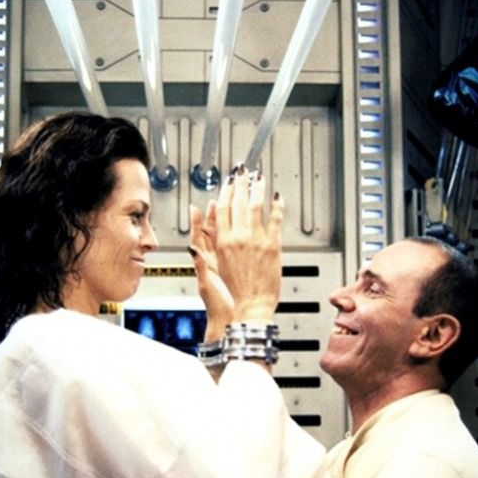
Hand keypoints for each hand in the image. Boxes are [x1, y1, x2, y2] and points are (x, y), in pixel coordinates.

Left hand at [189, 199, 233, 338]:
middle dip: (216, 216)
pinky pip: (237, 249)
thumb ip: (200, 265)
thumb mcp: (206, 285)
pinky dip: (240, 237)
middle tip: (220, 199)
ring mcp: (224, 265)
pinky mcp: (235, 270)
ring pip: (226, 239)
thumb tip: (192, 248)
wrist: (230, 322)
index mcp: (205, 262)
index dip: (198, 222)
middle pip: (213, 233)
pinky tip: (247, 229)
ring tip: (232, 207)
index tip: (197, 207)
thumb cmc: (217, 307)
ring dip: (229, 224)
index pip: (199, 237)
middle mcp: (213, 261)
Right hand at [215, 165, 283, 321]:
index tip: (228, 183)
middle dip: (240, 184)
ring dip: (257, 188)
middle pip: (238, 202)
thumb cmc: (235, 292)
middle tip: (242, 172)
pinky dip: (277, 206)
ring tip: (259, 178)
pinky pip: (275, 219)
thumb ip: (209, 250)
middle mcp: (238, 238)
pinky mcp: (272, 245)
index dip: (226, 193)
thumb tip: (199, 240)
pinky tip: (277, 198)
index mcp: (223, 242)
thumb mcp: (216, 268)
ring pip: (256, 205)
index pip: (222, 209)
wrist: (251, 306)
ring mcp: (256, 240)